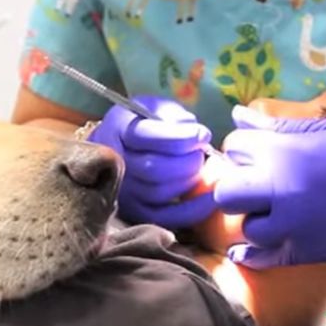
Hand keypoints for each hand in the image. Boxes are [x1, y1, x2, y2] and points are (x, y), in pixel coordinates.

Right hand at [88, 95, 214, 227]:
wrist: (115, 145)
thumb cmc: (141, 123)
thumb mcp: (153, 107)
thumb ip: (173, 116)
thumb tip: (199, 135)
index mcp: (119, 129)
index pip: (148, 137)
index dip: (181, 137)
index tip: (202, 134)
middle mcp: (117, 162)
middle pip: (155, 168)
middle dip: (188, 160)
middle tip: (201, 153)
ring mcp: (124, 190)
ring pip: (161, 193)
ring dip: (190, 180)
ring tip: (199, 168)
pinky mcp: (136, 212)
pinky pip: (166, 217)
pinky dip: (193, 211)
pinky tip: (210, 199)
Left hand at [215, 106, 325, 267]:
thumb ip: (281, 127)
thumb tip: (239, 116)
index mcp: (288, 153)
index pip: (234, 148)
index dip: (243, 147)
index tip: (258, 148)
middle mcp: (285, 193)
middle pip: (227, 192)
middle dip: (237, 184)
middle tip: (258, 180)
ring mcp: (298, 228)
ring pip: (245, 228)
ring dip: (254, 217)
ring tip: (274, 208)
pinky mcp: (314, 253)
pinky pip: (264, 260)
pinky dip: (253, 254)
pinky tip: (253, 247)